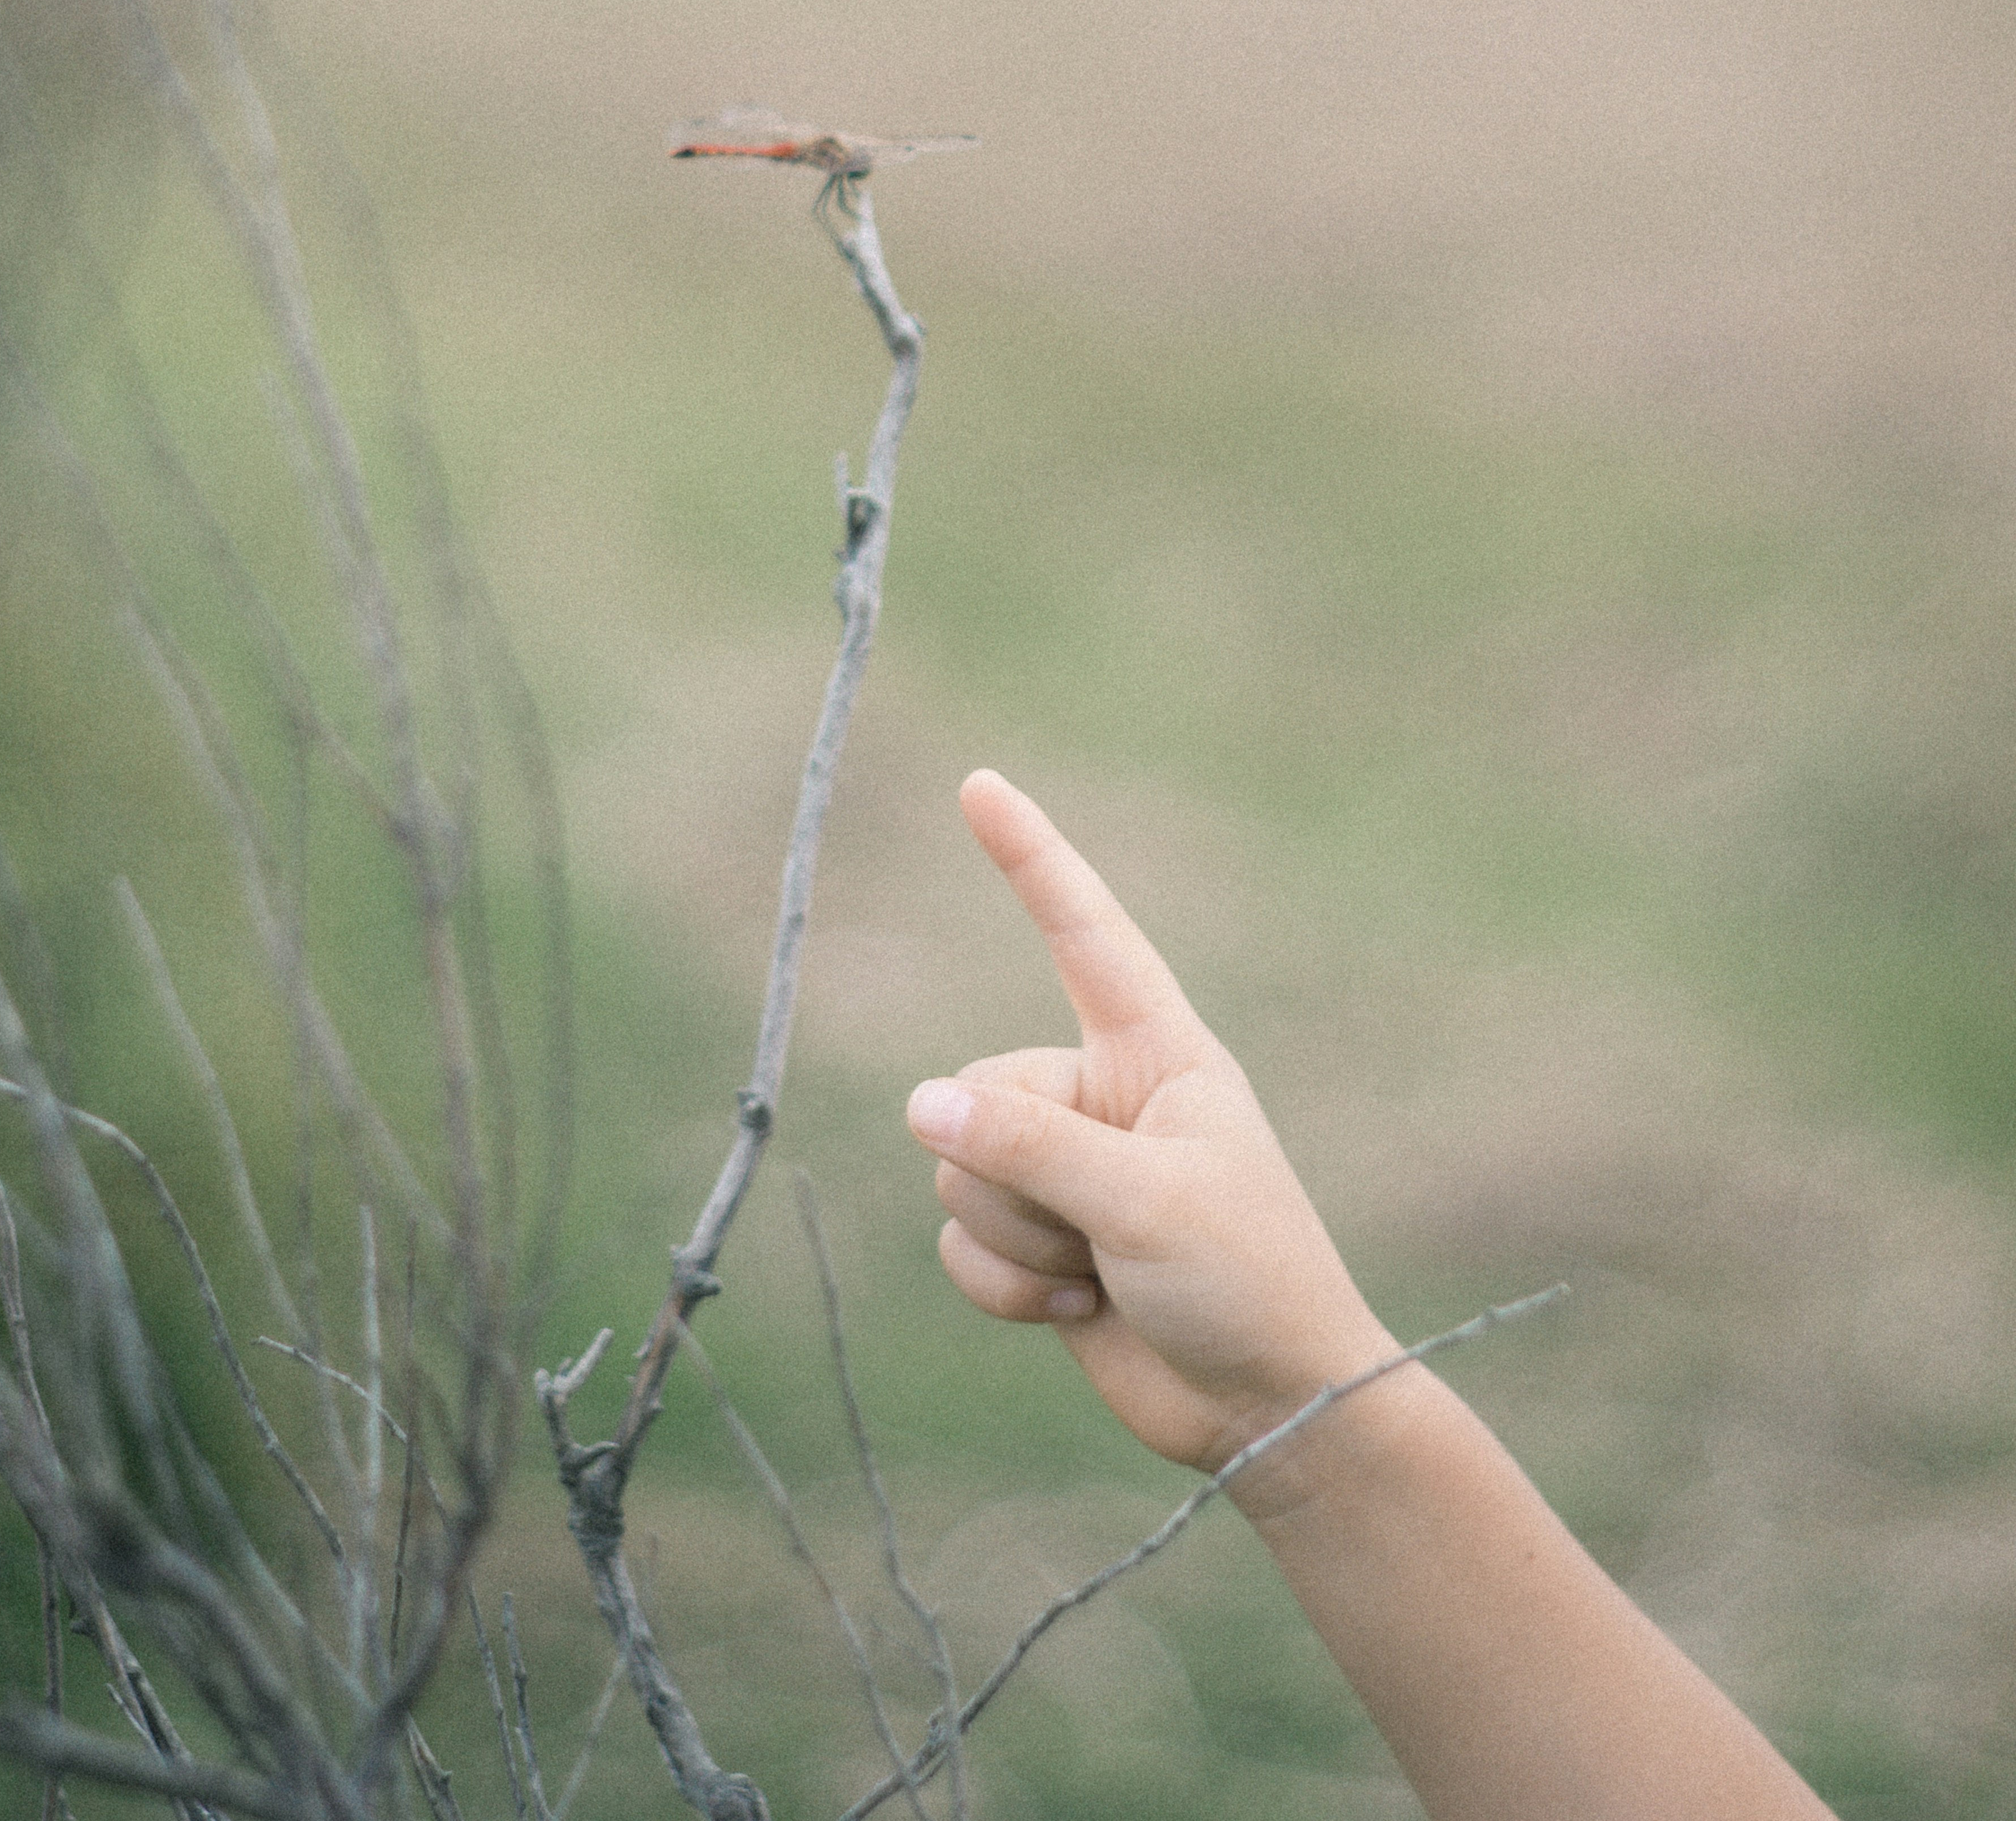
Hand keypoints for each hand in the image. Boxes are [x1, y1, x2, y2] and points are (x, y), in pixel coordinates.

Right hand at [906, 769, 1390, 1488]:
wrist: (1270, 1408)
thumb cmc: (1244, 1281)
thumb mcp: (1143, 1200)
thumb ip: (1029, 1146)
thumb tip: (923, 1106)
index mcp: (1155, 1053)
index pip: (1084, 933)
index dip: (1031, 857)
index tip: (980, 785)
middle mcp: (1103, 1098)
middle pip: (981, 1091)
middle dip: (1015, 1173)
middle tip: (1099, 1231)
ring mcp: (1070, 1171)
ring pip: (960, 1169)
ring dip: (1014, 1237)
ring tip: (1097, 1272)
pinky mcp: (1043, 1244)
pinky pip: (962, 1242)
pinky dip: (1002, 1285)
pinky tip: (1073, 1309)